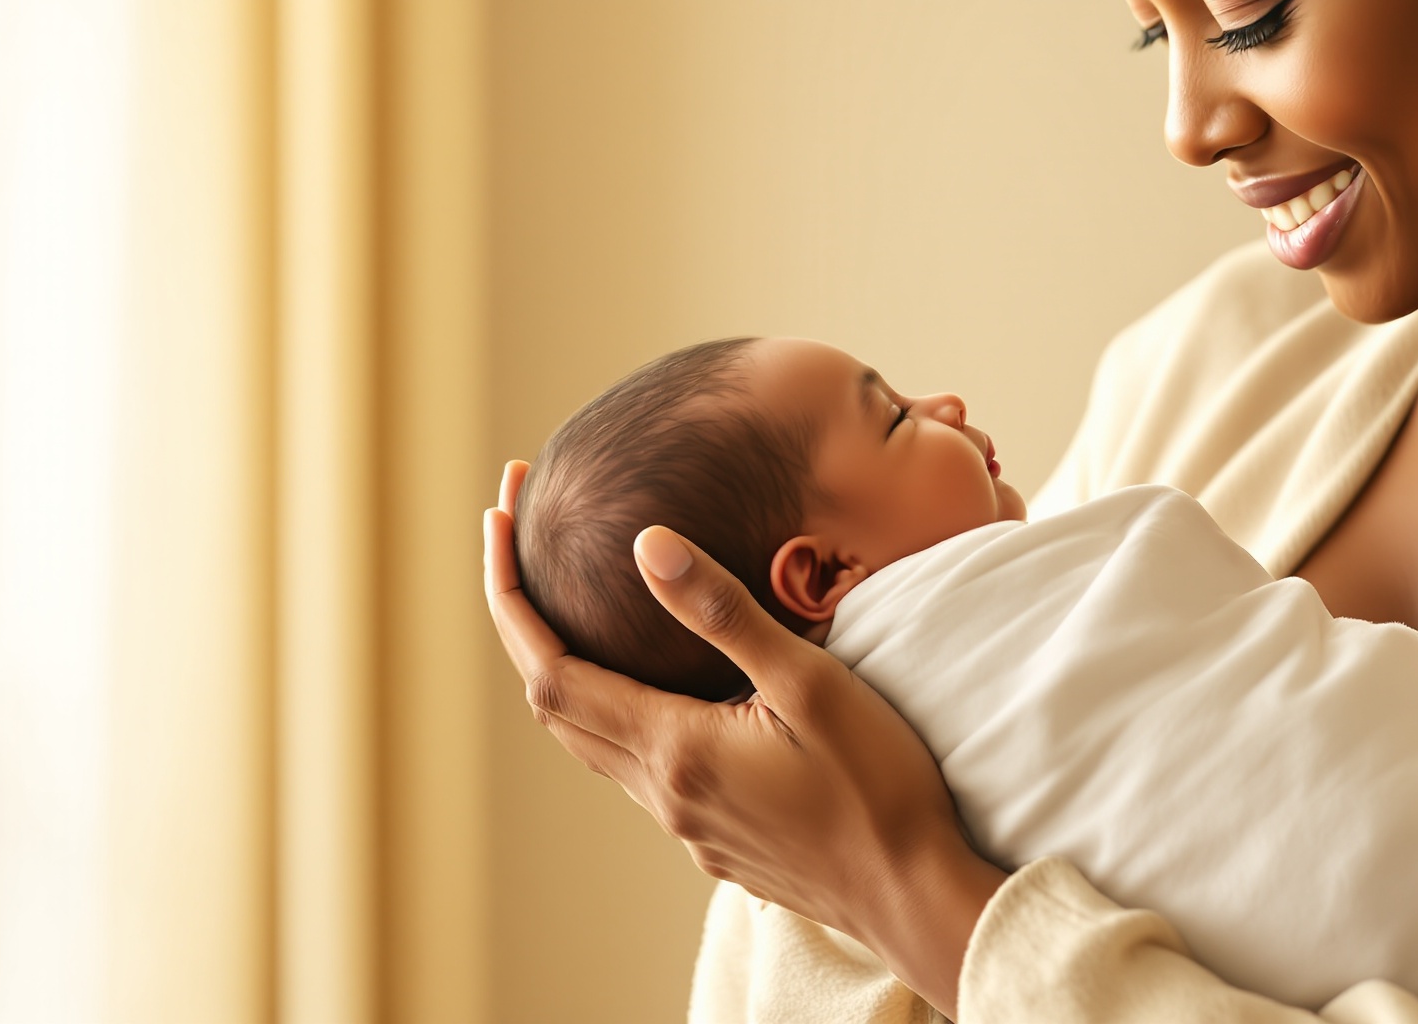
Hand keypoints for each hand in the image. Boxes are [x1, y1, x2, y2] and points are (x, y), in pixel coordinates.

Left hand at [483, 460, 1004, 1013]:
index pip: (551, 671)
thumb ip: (726, 615)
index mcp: (675, 751)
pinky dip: (615, 713)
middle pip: (554, 705)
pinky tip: (654, 686)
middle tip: (517, 541)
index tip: (500, 522)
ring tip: (569, 606)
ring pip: (592, 742)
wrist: (917, 897)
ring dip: (565, 670)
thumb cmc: (879, 788)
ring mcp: (687, 825)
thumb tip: (648, 546)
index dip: (511, 597)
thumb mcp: (810, 685)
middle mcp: (664, 794)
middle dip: (523, 621)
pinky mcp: (715, 839)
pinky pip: (637, 769)